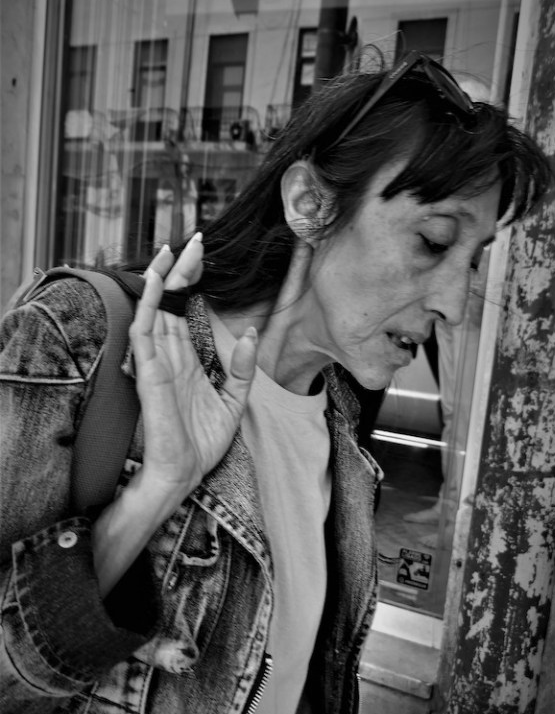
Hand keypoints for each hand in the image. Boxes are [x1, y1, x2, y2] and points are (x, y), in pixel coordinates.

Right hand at [129, 235, 257, 503]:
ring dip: (161, 277)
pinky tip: (156, 279)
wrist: (183, 473)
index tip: (204, 255)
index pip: (185, 310)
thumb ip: (243, 368)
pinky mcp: (148, 372)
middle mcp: (168, 355)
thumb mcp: (235, 401)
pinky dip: (147, 303)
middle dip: (181, 269)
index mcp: (185, 359)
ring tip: (170, 249)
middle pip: (170, 301)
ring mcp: (156, 361)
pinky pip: (144, 330)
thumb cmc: (201, 444)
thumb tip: (252, 332)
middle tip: (194, 240)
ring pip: (153, 308)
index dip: (193, 282)